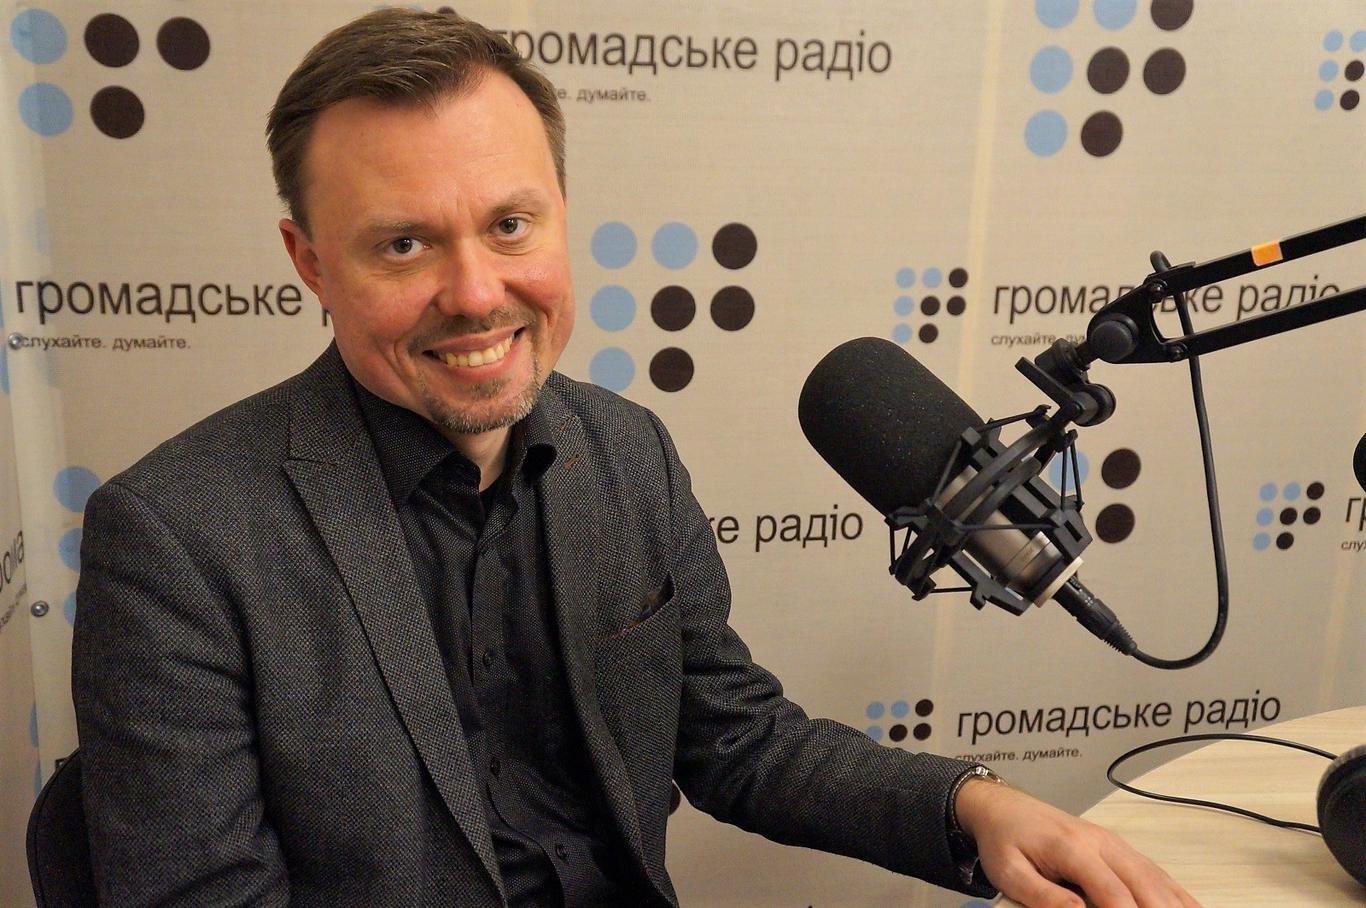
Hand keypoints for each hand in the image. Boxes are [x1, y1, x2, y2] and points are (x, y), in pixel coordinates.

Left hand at [954, 778, 1199, 907]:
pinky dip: (1178, 894)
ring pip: (1157, 880)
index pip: (1113, 892)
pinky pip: (1156, 873)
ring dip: (1176, 905)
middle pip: (1144, 886)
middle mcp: (1102, 843)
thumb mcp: (1009, 871)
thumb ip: (1042, 895)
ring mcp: (1115, 844)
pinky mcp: (1121, 850)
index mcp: (1073, 848)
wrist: (1004, 808)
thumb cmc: (1005, 841)